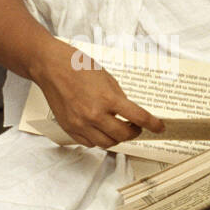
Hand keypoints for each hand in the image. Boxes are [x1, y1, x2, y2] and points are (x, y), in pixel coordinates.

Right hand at [30, 41, 163, 148]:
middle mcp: (94, 114)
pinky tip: (101, 130)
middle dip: (134, 132)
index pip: (138, 117)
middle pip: (123, 135)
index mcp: (107, 98)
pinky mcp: (69, 128)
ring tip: (118, 129)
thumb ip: (118, 97)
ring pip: (106, 144)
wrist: (50, 67)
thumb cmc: (76, 66)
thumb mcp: (107, 78)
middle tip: (136, 127)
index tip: (159, 127)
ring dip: (117, 138)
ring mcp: (80, 124)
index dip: (152, 124)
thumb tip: (129, 112)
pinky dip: (99, 139)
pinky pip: (89, 143)